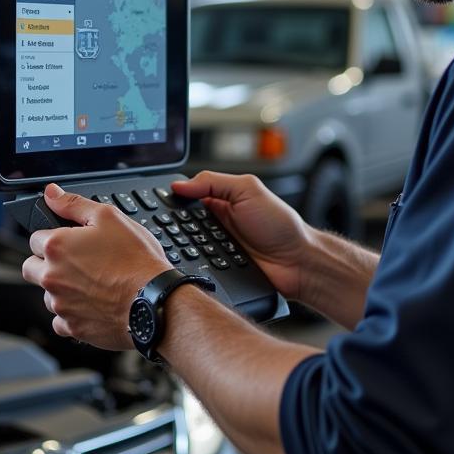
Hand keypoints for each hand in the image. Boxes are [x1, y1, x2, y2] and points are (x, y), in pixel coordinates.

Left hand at [21, 183, 170, 349]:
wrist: (153, 299)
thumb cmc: (136, 259)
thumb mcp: (109, 217)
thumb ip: (74, 204)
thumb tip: (51, 193)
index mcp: (57, 246)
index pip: (35, 238)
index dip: (54, 237)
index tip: (72, 242)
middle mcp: (51, 276)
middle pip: (31, 267)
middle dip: (47, 263)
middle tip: (77, 262)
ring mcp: (60, 303)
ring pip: (46, 294)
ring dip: (60, 289)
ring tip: (91, 282)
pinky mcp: (71, 326)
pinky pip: (60, 320)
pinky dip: (72, 313)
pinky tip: (93, 303)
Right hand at [172, 172, 312, 301]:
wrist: (297, 263)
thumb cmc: (280, 224)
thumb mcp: (248, 189)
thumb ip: (213, 182)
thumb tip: (180, 184)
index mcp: (221, 200)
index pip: (188, 197)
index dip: (173, 199)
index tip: (155, 202)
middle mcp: (216, 225)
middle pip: (182, 225)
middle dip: (172, 227)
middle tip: (159, 228)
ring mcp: (216, 249)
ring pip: (186, 247)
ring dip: (181, 248)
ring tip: (171, 247)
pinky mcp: (218, 271)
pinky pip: (197, 268)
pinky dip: (191, 266)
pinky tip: (186, 265)